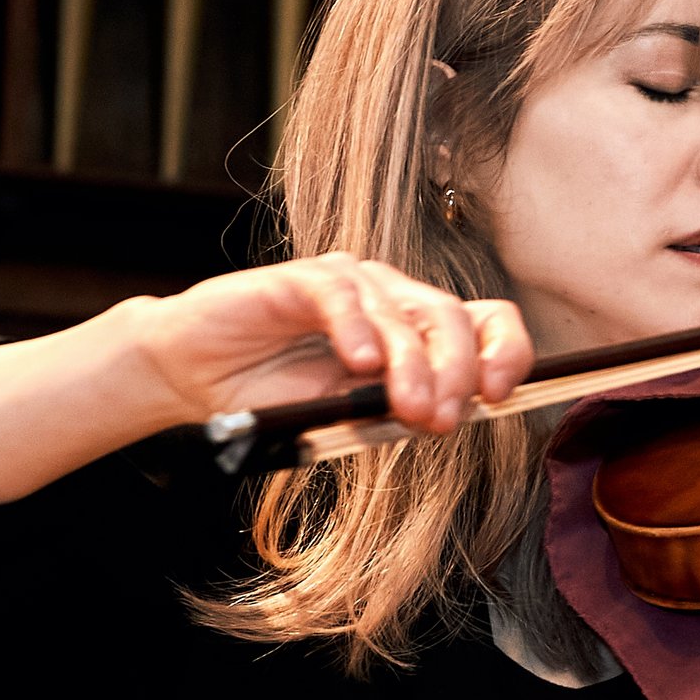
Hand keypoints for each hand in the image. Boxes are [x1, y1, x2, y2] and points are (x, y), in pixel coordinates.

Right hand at [129, 253, 532, 434]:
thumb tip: (448, 416)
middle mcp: (391, 299)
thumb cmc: (275, 397)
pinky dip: (357, 329)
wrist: (194, 382)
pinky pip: (342, 295)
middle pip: (452, 318)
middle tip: (443, 420)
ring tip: (410, 410)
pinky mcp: (301, 279)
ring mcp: (350, 284)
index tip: (500, 395)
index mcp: (415, 331)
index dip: (505, 352)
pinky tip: (359, 365)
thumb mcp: (349, 413)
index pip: (485, 323)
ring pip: (403, 313)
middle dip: (457, 373)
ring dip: (413, 366)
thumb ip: (393, 408)